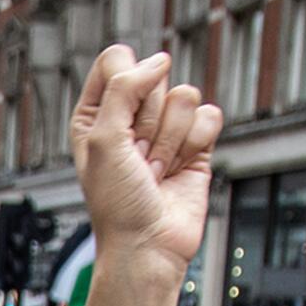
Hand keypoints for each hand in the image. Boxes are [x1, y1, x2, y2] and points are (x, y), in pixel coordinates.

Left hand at [69, 46, 223, 285]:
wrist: (147, 245)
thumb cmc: (116, 202)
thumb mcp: (102, 140)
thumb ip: (124, 88)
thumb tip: (160, 60)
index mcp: (96, 115)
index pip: (117, 61)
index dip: (125, 86)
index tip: (117, 127)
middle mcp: (130, 118)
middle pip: (154, 78)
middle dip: (147, 122)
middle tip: (136, 159)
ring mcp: (165, 130)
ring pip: (184, 96)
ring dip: (170, 140)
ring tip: (154, 171)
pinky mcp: (196, 144)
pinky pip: (209, 116)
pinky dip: (195, 144)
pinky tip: (177, 171)